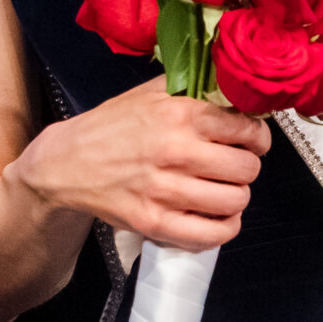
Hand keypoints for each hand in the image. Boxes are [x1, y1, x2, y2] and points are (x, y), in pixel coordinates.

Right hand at [7, 80, 267, 249]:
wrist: (65, 162)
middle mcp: (175, 151)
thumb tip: (237, 87)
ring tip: (223, 189)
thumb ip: (194, 86)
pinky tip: (218, 216)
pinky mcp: (153, 222)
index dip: (257, 137)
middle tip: (233, 165)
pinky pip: (211, 235)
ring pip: (235, 201)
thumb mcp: (150, 92)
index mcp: (179, 114)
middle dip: (246, 166)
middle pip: (247, 169)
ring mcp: (164, 191)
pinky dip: (224, 227)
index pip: (247, 131)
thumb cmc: (112, 125)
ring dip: (235, 196)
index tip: (253, 141)